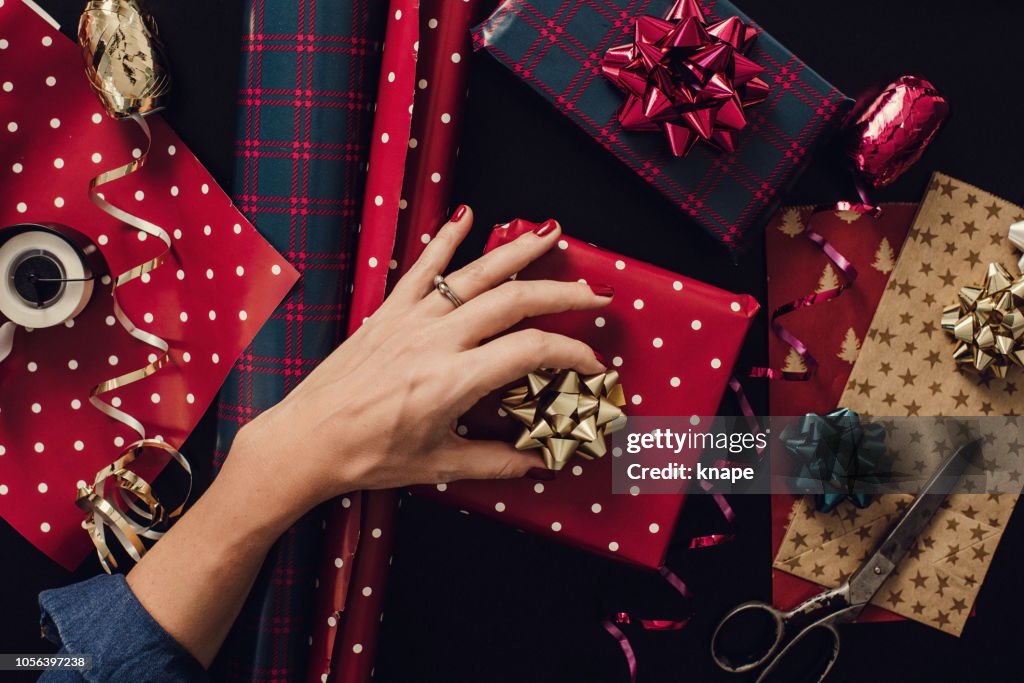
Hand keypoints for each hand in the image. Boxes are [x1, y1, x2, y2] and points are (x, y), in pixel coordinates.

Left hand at [231, 206, 612, 512]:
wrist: (305, 440)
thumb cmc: (366, 456)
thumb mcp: (439, 465)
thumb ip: (496, 461)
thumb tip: (537, 462)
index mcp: (453, 381)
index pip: (531, 352)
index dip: (571, 353)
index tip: (590, 362)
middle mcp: (436, 341)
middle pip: (513, 302)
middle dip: (562, 294)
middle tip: (594, 295)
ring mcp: (410, 321)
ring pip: (474, 275)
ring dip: (517, 253)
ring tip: (551, 235)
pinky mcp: (387, 313)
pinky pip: (421, 269)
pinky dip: (444, 241)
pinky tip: (465, 217)